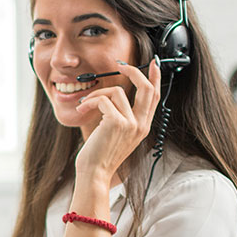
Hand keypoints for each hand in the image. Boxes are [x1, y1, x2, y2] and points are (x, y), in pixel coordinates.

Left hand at [73, 56, 161, 185]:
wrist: (94, 173)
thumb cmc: (100, 156)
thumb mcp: (116, 135)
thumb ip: (121, 117)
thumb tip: (115, 96)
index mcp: (142, 127)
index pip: (155, 96)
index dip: (155, 77)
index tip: (154, 63)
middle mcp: (140, 125)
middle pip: (146, 87)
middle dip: (133, 71)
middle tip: (120, 64)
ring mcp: (130, 124)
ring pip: (117, 91)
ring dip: (96, 94)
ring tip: (84, 104)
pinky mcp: (116, 123)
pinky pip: (103, 100)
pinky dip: (89, 101)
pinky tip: (82, 110)